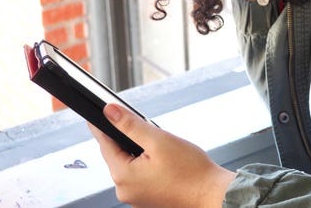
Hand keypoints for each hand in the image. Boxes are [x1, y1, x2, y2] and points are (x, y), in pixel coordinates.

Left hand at [88, 104, 235, 207]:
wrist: (212, 194)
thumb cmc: (191, 171)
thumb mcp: (159, 140)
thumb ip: (131, 125)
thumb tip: (109, 112)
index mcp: (123, 176)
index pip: (105, 144)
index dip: (103, 125)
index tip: (97, 113)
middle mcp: (126, 190)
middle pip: (118, 154)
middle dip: (130, 139)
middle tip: (151, 132)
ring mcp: (137, 197)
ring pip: (131, 164)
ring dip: (142, 152)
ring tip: (164, 150)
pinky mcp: (148, 198)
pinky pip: (141, 175)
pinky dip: (149, 164)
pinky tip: (166, 162)